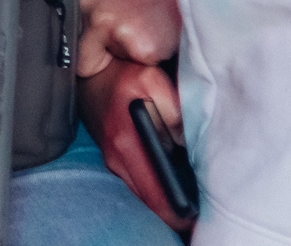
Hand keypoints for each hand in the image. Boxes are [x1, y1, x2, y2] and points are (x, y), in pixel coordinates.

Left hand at [76, 0, 181, 77]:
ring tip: (148, 30)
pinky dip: (152, 60)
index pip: (72, 48)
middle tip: (131, 37)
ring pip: (117, 67)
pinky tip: (160, 36)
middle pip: (86, 62)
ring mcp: (118, 30)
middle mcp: (94, 13)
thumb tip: (84, 55)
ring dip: (131, 58)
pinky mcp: (143, 48)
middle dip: (107, 60)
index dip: (90, 54)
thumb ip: (94, 22)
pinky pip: (142, 68)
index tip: (105, 51)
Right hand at [78, 59, 193, 232]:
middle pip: (150, 203)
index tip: (198, 216)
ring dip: (163, 200)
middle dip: (174, 210)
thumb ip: (173, 110)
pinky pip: (137, 184)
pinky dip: (154, 188)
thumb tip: (186, 143)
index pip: (155, 196)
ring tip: (188, 198)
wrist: (91, 74)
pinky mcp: (114, 160)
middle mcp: (116, 159)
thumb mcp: (152, 80)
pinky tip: (170, 182)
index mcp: (127, 143)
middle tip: (199, 209)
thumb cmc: (123, 77)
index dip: (178, 212)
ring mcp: (113, 162)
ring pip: (143, 196)